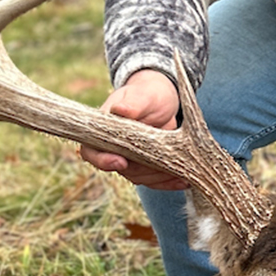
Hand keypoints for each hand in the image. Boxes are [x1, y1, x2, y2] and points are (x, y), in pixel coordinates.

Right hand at [83, 69, 188, 189]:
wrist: (162, 99)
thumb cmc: (147, 94)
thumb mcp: (141, 95)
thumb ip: (132, 104)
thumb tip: (120, 110)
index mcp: (102, 131)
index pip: (92, 152)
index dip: (103, 160)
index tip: (121, 162)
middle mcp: (112, 149)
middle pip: (121, 169)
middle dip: (143, 170)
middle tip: (167, 165)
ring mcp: (129, 159)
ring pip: (139, 177)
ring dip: (159, 177)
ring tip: (182, 173)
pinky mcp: (145, 165)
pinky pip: (153, 179)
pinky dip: (168, 181)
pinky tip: (184, 181)